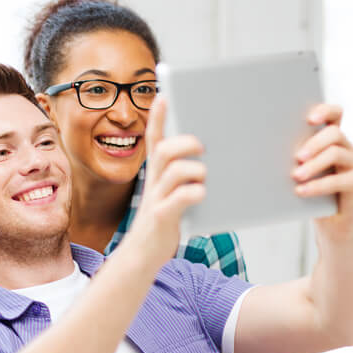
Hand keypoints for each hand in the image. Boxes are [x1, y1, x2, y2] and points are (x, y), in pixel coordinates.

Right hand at [129, 96, 206, 259]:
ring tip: (205, 176)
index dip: (157, 118)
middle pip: (162, 150)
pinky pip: (180, 199)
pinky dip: (195, 192)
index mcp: (156, 175)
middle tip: (202, 147)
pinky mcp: (162, 217)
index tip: (164, 95)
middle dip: (184, 142)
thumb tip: (211, 158)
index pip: (154, 140)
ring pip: (173, 172)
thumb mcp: (170, 196)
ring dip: (194, 169)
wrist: (141, 257)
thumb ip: (185, 178)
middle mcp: (153, 183)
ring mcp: (156, 200)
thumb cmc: (163, 223)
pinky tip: (202, 195)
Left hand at [292, 104, 352, 237]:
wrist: (330, 222)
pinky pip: (341, 180)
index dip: (325, 111)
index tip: (309, 119)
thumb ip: (289, 157)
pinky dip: (318, 185)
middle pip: (335, 133)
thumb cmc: (309, 191)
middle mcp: (346, 148)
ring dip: (313, 164)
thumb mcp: (297, 171)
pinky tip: (301, 191)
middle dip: (313, 143)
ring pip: (337, 153)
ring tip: (295, 176)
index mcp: (330, 140)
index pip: (335, 114)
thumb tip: (261, 148)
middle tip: (296, 156)